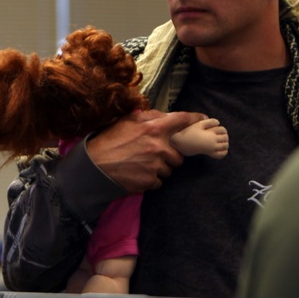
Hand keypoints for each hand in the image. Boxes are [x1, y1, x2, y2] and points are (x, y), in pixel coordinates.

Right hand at [87, 109, 208, 191]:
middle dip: (169, 156)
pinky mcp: (149, 181)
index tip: (203, 119)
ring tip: (142, 164)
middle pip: (178, 155)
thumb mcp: (127, 121)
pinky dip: (151, 179)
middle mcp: (158, 147)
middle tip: (153, 154)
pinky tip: (138, 173)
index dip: (194, 119)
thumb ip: (148, 116)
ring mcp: (155, 166)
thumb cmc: (109, 140)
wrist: (95, 165)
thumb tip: (165, 115)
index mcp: (153, 129)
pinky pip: (159, 182)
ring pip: (169, 169)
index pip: (181, 121)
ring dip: (160, 168)